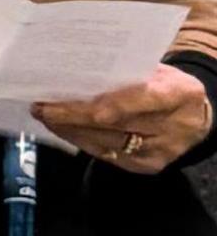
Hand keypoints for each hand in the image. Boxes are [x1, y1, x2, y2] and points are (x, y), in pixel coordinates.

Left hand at [37, 64, 212, 173]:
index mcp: (179, 93)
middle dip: (71, 116)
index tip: (64, 100)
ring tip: (44, 116)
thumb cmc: (166, 85)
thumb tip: (72, 69)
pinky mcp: (147, 166)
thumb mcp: (156, 70)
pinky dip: (80, 140)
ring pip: (105, 142)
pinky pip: (106, 155)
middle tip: (40, 106)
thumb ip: (124, 71)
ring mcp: (161, 151)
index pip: (139, 99)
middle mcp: (173, 127)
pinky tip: (63, 129)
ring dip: (69, 129)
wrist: (195, 118)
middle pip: (114, 124)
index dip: (102, 102)